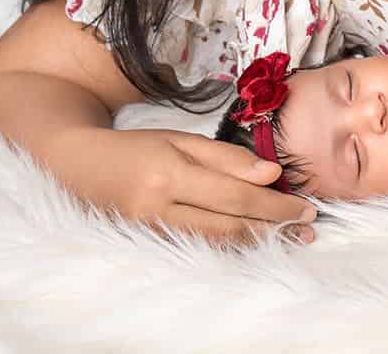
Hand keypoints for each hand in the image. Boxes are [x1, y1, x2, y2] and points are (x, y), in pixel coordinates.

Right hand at [45, 125, 317, 244]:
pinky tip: (256, 244)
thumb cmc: (135, 147)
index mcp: (170, 172)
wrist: (77, 165)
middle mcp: (159, 207)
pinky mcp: (148, 243)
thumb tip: (271, 173)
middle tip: (309, 227)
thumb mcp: (179, 139)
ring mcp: (151, 231)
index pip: (234, 195)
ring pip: (216, 244)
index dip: (274, 204)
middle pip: (229, 225)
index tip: (306, 207)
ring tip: (293, 239)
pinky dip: (232, 248)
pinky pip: (198, 249)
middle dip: (274, 227)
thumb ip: (225, 157)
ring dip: (259, 242)